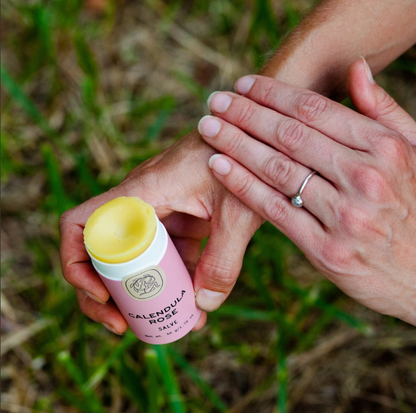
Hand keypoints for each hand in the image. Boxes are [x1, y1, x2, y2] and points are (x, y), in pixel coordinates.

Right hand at [59, 131, 261, 333]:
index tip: (103, 296)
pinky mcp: (177, 217)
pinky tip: (195, 302)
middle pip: (103, 253)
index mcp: (141, 193)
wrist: (251, 135)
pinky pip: (164, 253)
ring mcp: (158, 211)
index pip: (80, 224)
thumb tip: (202, 307)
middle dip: (110, 294)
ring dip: (146, 292)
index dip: (77, 265)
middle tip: (130, 325)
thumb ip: (223, 260)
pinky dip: (173, 279)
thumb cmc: (241, 157)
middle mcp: (140, 202)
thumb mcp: (236, 212)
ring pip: (136, 257)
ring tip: (173, 322)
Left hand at [198, 58, 415, 324]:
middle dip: (246, 114)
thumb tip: (357, 69)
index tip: (243, 85)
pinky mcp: (326, 249)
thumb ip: (385, 112)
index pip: (315, 110)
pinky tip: (218, 166)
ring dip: (236, 144)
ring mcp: (345, 215)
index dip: (273, 94)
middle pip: (290, 136)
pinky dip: (243, 186)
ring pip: (277, 170)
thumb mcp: (415, 154)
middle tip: (215, 101)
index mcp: (385, 149)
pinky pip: (275, 209)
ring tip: (208, 129)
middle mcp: (365, 177)